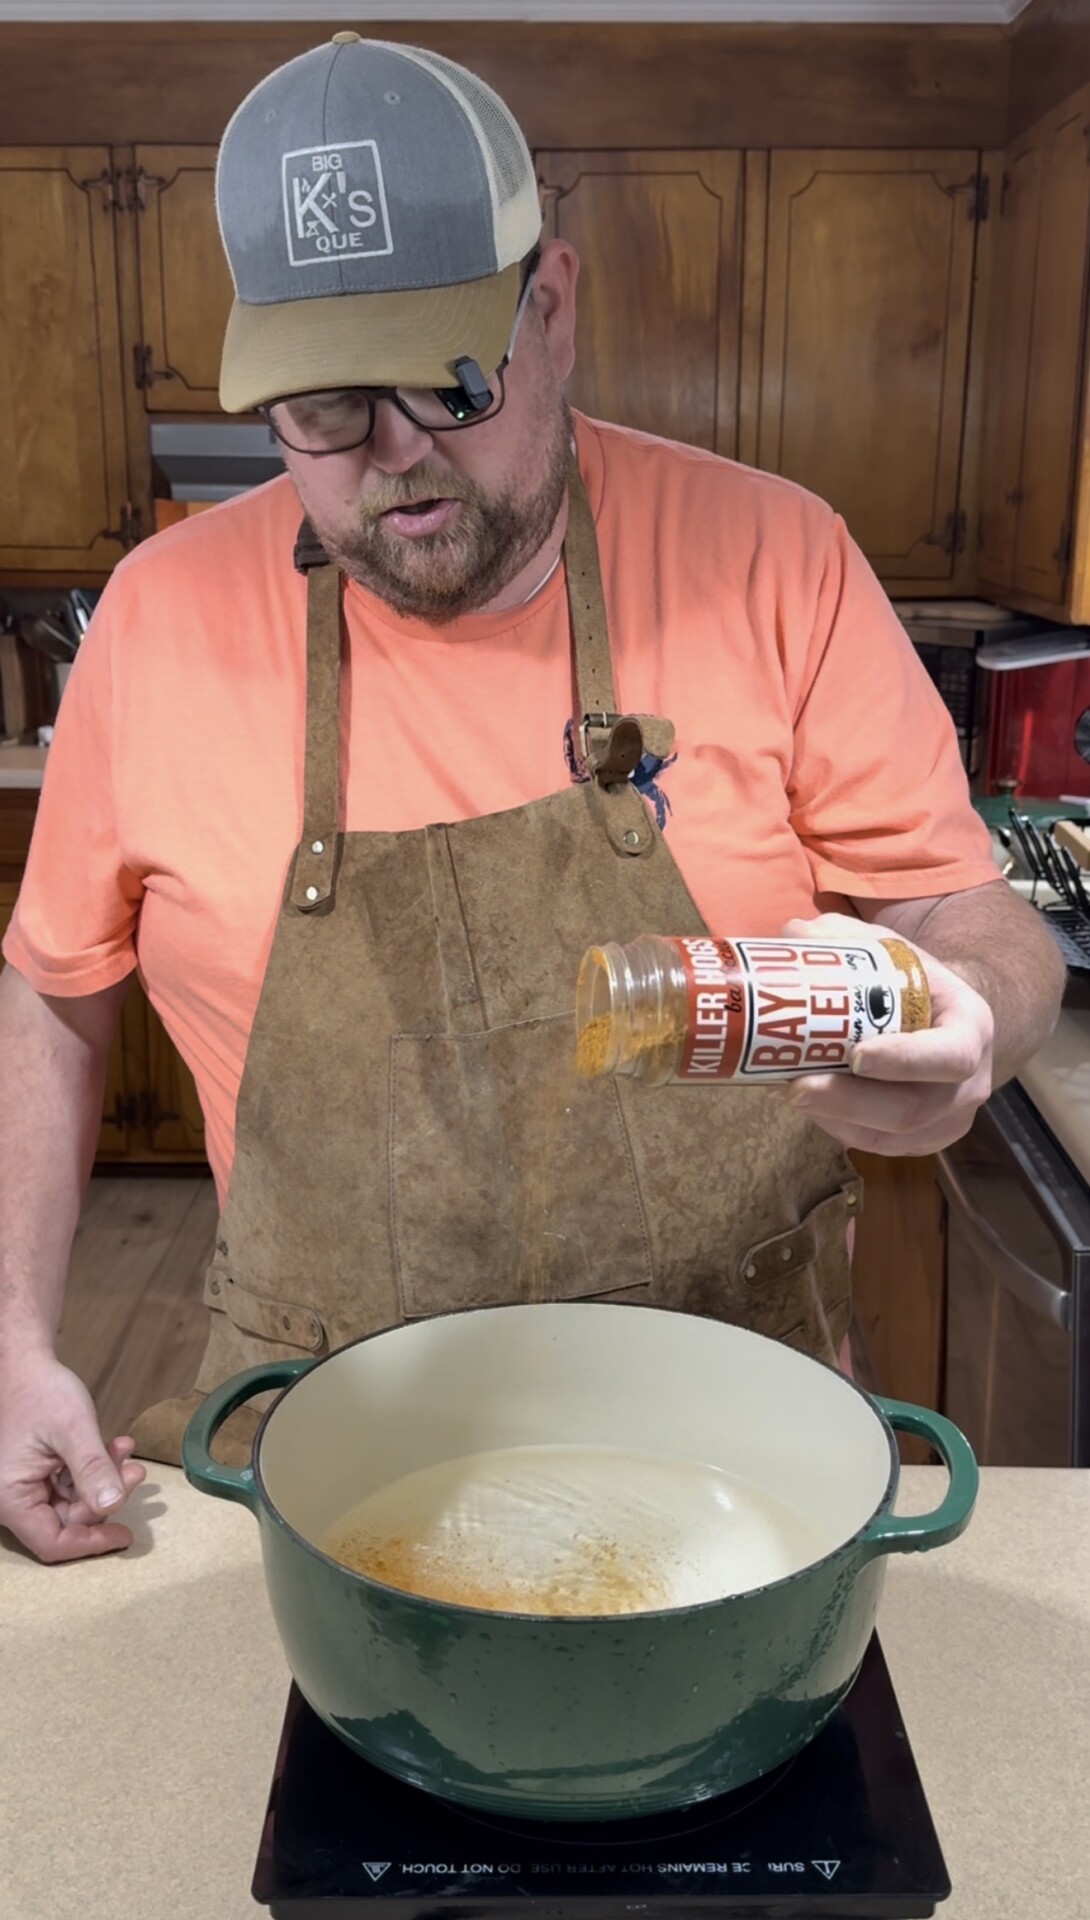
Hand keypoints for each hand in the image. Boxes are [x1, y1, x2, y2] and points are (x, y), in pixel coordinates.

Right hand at [0, 1350, 145, 1562]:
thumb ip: (92, 1469)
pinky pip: (73, 1484)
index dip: (90, 1543)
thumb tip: (112, 1506)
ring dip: (105, 1480)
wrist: (27, 1363)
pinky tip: (116, 1445)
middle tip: (136, 1472)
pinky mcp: (40, 1474)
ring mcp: (29, 1487)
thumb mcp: (72, 1429)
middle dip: (105, 1498)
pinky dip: (96, 1468)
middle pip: (68, 1522)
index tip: (125, 1535)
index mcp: (12, 1497)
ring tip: (126, 1451)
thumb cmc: (41, 1392)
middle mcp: (16, 1499)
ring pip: (76, 1503)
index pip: (52, 1542)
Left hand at [778, 912, 993, 1155]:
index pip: (951, 1055)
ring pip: (888, 1137)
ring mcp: (948, 1120)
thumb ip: (840, 937)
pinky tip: (808, 1105)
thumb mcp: (885, 948)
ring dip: (834, 1119)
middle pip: (913, 1109)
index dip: (904, 1061)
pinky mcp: (921, 1141)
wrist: (940, 1016)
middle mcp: (970, 1083)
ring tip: (788, 1093)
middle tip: (795, 1086)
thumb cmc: (909, 980)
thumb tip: (792, 935)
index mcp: (972, 1028)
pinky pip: (877, 1145)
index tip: (855, 1056)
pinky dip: (837, 1128)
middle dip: (849, 1102)